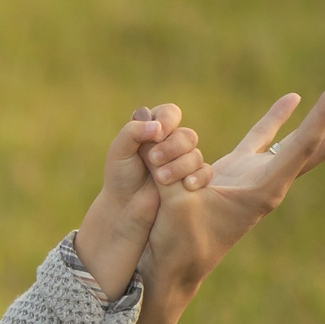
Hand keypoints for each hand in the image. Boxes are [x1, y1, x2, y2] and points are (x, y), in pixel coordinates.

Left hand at [74, 104, 211, 297]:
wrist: (124, 209)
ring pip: (196, 154)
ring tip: (160, 179)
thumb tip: (157, 126)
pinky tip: (188, 185)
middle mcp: (170, 144)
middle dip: (172, 146)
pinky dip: (198, 176)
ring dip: (180, 164)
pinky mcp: (191, 180)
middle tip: (153, 160)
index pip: (170, 113)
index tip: (157, 133)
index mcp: (152, 131)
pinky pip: (205, 172)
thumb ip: (133, 132)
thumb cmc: (119, 179)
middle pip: (186, 135)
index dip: (168, 119)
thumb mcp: (119, 152)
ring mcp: (182, 162)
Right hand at [131, 78, 324, 323]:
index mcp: (264, 191)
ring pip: (304, 140)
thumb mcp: (173, 207)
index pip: (303, 146)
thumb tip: (160, 140)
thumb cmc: (176, 243)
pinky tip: (294, 98)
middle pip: (324, 145)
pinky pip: (266, 140)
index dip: (324, 115)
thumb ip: (171, 173)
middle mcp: (272, 183)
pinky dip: (280, 119)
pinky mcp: (240, 174)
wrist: (175, 268)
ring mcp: (260, 178)